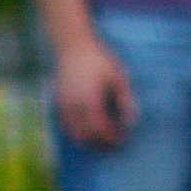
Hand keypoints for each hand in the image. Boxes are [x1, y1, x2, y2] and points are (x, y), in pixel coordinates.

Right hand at [54, 32, 136, 146]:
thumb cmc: (99, 60)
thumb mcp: (118, 77)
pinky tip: (89, 130)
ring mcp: (63, 105)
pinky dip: (77, 133)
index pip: (100, 129)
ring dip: (88, 141)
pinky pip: (66, 127)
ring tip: (102, 140)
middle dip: (100, 144)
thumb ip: (126, 100)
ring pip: (74, 134)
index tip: (122, 139)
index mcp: (90, 100)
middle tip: (113, 144)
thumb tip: (132, 123)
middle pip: (86, 136)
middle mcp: (74, 106)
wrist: (72, 46)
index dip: (111, 138)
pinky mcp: (58, 103)